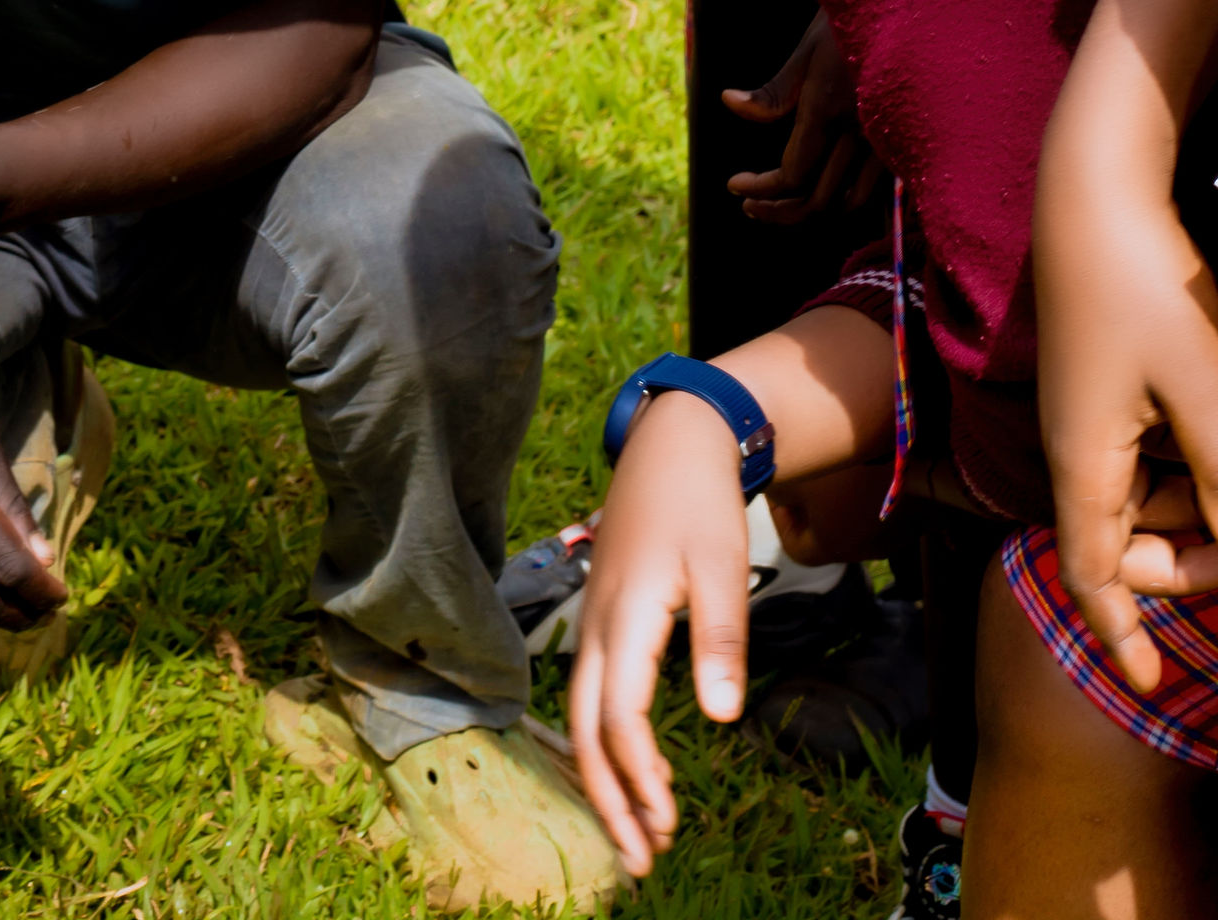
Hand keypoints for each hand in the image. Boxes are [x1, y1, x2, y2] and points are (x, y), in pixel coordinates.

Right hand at [568, 390, 749, 875]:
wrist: (671, 443)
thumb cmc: (698, 503)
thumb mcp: (721, 566)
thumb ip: (720, 640)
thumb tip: (722, 717)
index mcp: (626, 614)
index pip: (621, 715)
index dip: (640, 775)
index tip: (668, 822)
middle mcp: (598, 624)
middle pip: (586, 729)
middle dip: (609, 799)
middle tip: (642, 862)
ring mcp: (594, 621)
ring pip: (583, 717)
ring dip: (606, 779)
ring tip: (640, 833)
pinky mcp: (603, 620)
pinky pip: (593, 696)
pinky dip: (607, 744)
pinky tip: (640, 769)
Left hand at [723, 13, 883, 227]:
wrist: (911, 11)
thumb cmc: (852, 24)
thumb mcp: (806, 52)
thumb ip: (773, 92)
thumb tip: (728, 102)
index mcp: (828, 111)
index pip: (792, 175)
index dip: (760, 189)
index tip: (734, 185)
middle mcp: (860, 135)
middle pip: (819, 200)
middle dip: (779, 210)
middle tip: (749, 205)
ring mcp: (886, 142)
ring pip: (849, 201)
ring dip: (813, 210)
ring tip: (782, 203)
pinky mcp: (902, 142)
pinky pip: (873, 188)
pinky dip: (845, 198)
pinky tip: (826, 188)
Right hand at [1040, 182, 1217, 689]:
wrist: (1094, 188)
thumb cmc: (1143, 287)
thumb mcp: (1205, 396)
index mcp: (1083, 460)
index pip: (1092, 575)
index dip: (1119, 634)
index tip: (1151, 681)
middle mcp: (1077, 445)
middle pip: (1126, 544)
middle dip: (1186, 564)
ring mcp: (1091, 412)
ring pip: (1144, 497)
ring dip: (1194, 510)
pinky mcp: (1109, 383)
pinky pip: (1147, 452)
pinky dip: (1186, 465)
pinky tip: (1211, 423)